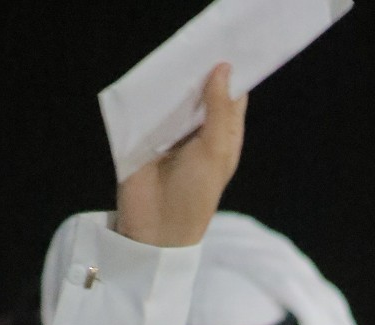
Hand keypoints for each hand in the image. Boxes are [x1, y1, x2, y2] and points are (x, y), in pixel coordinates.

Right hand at [115, 64, 246, 247]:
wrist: (156, 228)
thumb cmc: (194, 196)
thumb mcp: (215, 151)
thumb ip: (219, 110)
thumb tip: (223, 68)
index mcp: (223, 137)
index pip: (230, 97)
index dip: (230, 75)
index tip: (227, 48)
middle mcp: (198, 133)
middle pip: (200, 92)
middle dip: (199, 72)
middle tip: (196, 46)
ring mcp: (170, 134)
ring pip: (173, 97)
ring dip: (172, 81)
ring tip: (174, 57)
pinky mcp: (144, 137)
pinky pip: (146, 107)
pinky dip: (148, 93)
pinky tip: (151, 77)